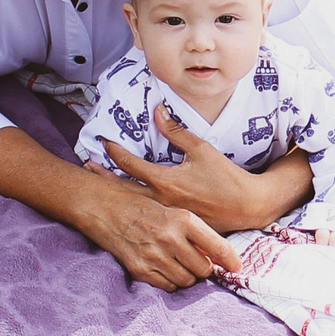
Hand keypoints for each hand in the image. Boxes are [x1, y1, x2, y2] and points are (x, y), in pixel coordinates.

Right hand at [76, 172, 239, 290]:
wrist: (103, 207)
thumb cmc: (141, 205)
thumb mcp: (172, 209)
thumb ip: (193, 230)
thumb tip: (214, 254)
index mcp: (183, 219)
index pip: (217, 246)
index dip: (230, 259)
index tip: (237, 267)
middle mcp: (171, 238)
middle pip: (204, 269)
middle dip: (205, 269)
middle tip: (200, 263)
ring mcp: (155, 255)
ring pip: (187, 280)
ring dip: (188, 276)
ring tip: (181, 264)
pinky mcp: (140, 268)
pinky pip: (167, 286)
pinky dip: (170, 281)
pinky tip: (165, 268)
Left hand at [102, 102, 310, 233]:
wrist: (247, 207)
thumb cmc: (226, 177)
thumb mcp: (202, 149)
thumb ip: (177, 132)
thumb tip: (158, 112)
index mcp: (165, 180)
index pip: (130, 164)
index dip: (114, 151)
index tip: (104, 142)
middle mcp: (160, 200)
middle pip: (122, 188)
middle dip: (103, 176)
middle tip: (87, 167)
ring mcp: (165, 215)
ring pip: (132, 204)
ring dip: (115, 193)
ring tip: (99, 186)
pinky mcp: (173, 224)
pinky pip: (147, 215)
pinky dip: (133, 207)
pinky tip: (126, 204)